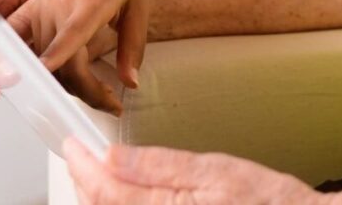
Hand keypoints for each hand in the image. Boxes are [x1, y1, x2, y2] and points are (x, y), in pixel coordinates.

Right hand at [4, 0, 152, 113]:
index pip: (70, 36)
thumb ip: (133, 47)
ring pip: (46, 58)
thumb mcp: (139, 7)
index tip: (47, 79)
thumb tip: (130, 83)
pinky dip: (49, 64)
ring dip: (68, 82)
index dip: (57, 58)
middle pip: (60, 61)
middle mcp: (61, 2)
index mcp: (90, 0)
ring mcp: (45, 3)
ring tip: (98, 90)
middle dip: (84, 91)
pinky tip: (68, 73)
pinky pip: (36, 43)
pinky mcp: (36, 5)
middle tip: (111, 103)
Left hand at [64, 140, 332, 204]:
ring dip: (98, 196)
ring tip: (91, 171)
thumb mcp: (216, 170)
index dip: (84, 166)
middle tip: (76, 153)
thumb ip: (161, 166)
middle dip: (85, 182)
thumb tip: (115, 156)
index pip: (108, 191)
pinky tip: (120, 194)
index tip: (72, 144)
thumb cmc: (269, 202)